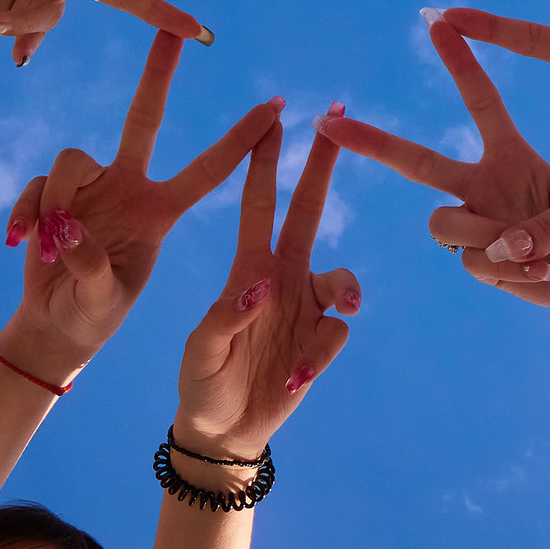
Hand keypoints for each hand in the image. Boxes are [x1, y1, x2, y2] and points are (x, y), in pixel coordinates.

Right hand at [0, 33, 284, 380]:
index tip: (274, 108)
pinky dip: (25, 213)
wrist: (56, 324)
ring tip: (47, 249)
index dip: (240, 141)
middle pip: (144, 117)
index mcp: (159, 212)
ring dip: (54, 201)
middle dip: (158, 73)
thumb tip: (67, 227)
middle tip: (174, 31)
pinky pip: (35, 186)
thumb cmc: (94, 314)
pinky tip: (20, 242)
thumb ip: (90, 267)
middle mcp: (127, 187)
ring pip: (70, 159)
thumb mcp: (104, 301)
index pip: (207, 171)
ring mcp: (88, 187)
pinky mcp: (50, 193)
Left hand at [170, 118, 362, 461]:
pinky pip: (337, 335)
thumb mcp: (203, 349)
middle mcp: (282, 279)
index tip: (276, 119)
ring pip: (342, 279)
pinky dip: (318, 356)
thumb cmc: (204, 381)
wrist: (224, 429)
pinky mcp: (322, 343)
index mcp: (247, 269)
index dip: (264, 163)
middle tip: (337, 126)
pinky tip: (293, 378)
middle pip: (308, 215)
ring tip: (344, 311)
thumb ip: (227, 317)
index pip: (259, 205)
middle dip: (320, 171)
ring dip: (346, 290)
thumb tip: (261, 288)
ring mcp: (306, 310)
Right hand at [318, 24, 549, 318]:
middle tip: (327, 123)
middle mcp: (480, 184)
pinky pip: (472, 262)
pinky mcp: (475, 262)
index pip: (480, 102)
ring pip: (444, 222)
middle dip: (371, 141)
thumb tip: (505, 246)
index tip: (436, 20)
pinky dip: (512, 271)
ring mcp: (474, 224)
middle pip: (416, 160)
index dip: (460, 62)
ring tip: (535, 255)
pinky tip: (541, 274)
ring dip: (488, 238)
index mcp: (509, 154)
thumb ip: (546, 226)